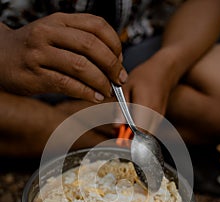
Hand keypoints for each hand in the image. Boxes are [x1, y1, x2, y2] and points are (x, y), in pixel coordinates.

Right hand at [0, 13, 126, 101]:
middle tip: (119, 79)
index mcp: (59, 20)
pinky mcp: (34, 75)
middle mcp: (49, 33)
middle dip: (112, 65)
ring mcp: (40, 53)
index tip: (120, 60)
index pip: (96, 25)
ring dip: (100, 81)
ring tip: (108, 91)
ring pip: (80, 65)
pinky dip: (86, 92)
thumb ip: (80, 42)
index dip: (114, 43)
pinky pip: (67, 84)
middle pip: (91, 45)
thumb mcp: (55, 35)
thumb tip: (113, 61)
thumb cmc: (33, 49)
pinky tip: (94, 97)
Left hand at [119, 50, 178, 130]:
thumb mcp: (125, 88)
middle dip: (129, 138)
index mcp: (145, 106)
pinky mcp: (160, 119)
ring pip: (146, 136)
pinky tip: (133, 122)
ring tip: (125, 126)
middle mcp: (155, 114)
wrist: (164, 71)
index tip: (118, 137)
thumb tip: (116, 126)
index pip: (138, 131)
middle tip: (119, 132)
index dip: (127, 138)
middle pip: (142, 137)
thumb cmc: (143, 77)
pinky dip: (140, 131)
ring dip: (135, 135)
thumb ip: (120, 108)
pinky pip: (150, 130)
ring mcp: (159, 117)